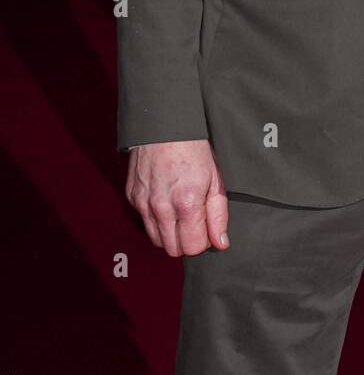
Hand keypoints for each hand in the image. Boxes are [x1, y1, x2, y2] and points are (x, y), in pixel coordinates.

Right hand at [126, 140, 228, 256]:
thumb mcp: (215, 178)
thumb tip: (220, 242)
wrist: (164, 124)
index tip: (206, 229)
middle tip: (194, 222)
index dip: (203, 242)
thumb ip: (218, 214)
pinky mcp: (132, 197)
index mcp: (186, 203)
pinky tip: (166, 201)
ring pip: (157, 240)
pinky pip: (145, 222)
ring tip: (180, 213)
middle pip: (173, 250)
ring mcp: (143, 203)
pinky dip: (156, 219)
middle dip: (186, 242)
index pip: (193, 248)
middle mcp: (162, 207)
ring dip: (170, 234)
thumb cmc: (193, 148)